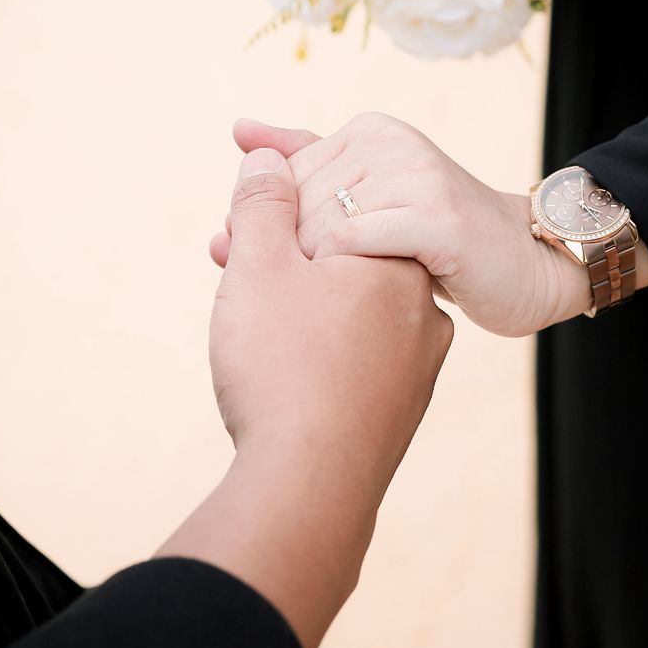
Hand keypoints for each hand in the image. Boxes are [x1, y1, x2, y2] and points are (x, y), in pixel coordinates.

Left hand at [210, 115, 592, 337]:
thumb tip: (239, 130)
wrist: (530, 267)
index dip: (261, 228)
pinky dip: (340, 279)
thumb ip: (306, 160)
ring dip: (308, 274)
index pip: (282, 176)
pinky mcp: (435, 220)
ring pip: (317, 226)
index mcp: (370, 131)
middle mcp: (390, 142)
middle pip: (294, 202)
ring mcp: (415, 177)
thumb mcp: (371, 195)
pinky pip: (353, 246)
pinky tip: (350, 306)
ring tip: (320, 307)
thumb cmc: (441, 241)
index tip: (252, 269)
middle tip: (282, 298)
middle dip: (275, 254)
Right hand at [210, 147, 452, 489]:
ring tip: (242, 330)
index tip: (236, 231)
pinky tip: (274, 376)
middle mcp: (421, 312)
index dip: (279, 213)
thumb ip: (264, 203)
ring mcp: (415, 369)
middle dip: (281, 261)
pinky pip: (351, 363)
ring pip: (344, 316)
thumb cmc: (283, 371)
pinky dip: (311, 357)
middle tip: (226, 270)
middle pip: (340, 263)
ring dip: (292, 310)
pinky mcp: (395, 413)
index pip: (339, 210)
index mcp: (398, 263)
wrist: (307, 491)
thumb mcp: (260, 267)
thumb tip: (268, 156)